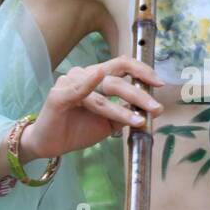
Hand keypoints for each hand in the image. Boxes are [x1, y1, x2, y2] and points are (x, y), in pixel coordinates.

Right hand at [25, 56, 165, 160]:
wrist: (50, 144)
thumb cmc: (77, 129)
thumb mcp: (108, 123)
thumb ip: (127, 114)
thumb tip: (153, 110)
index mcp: (97, 76)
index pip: (123, 65)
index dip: (142, 71)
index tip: (159, 84)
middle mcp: (84, 74)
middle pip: (117, 78)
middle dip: (139, 93)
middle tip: (156, 107)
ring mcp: (70, 82)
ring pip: (104, 90)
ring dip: (124, 107)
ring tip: (140, 119)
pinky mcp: (58, 95)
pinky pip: (78, 89)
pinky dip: (89, 83)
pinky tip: (98, 76)